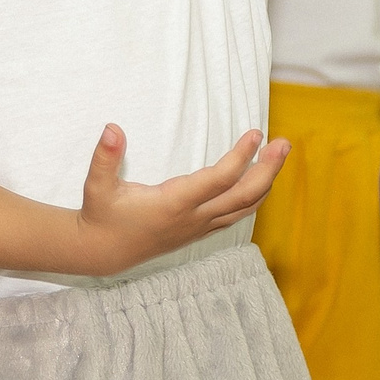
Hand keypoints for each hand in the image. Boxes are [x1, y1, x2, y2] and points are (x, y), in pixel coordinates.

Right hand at [70, 124, 286, 275]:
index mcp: (173, 204)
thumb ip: (104, 157)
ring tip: (278, 155)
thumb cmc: (101, 215)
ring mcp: (199, 227)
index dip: (241, 157)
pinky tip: (261, 181)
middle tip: (283, 143)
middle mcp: (192, 217)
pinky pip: (236, 215)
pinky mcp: (199, 232)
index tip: (255, 133)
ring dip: (266, 182)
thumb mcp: (96, 186)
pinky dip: (254, 197)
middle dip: (267, 169)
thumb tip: (112, 128)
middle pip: (243, 195)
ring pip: (245, 208)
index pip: (219, 179)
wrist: (104, 251)